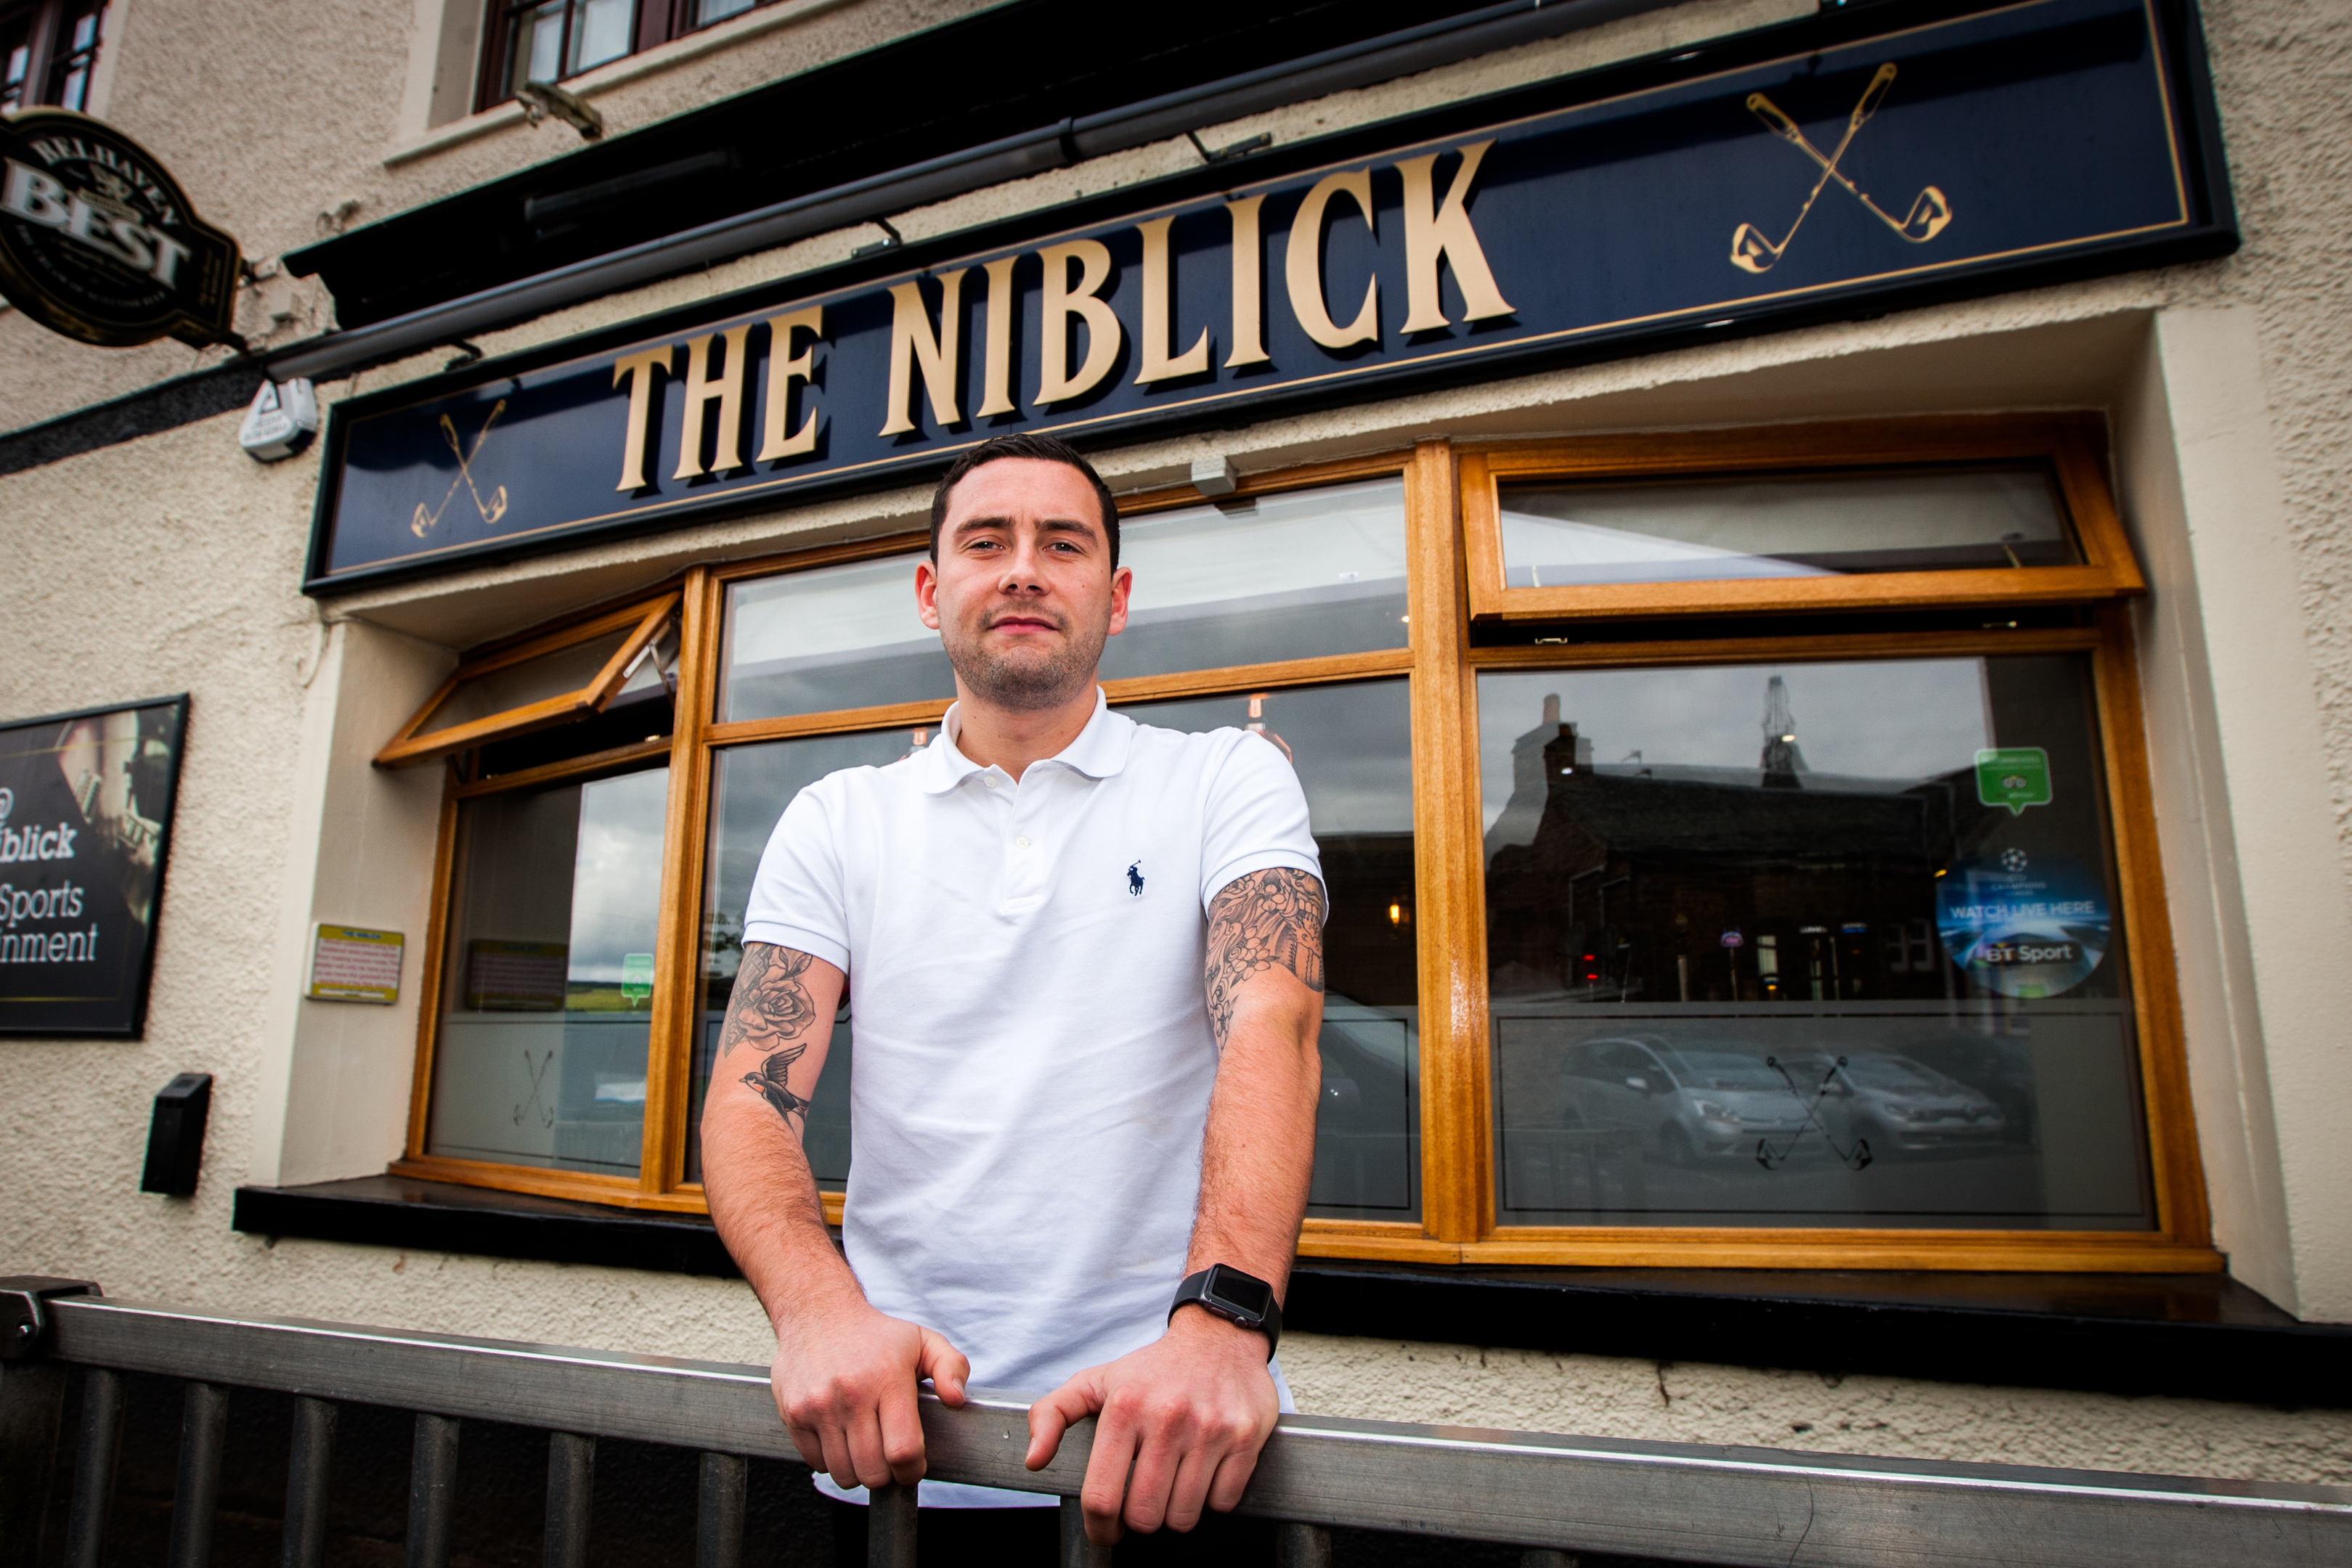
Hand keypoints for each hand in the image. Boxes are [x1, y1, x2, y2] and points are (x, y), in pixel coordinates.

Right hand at [770, 1286, 968, 1490]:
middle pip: (873, 1471)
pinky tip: (841, 1438)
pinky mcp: (793, 1414)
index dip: (912, 1470)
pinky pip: (816, 1463)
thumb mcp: (923, 1341)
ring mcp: (818, 1406)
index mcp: (888, 1378)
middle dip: (887, 1475)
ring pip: (843, 1473)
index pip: (903, 1451)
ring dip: (859, 1472)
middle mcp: (851, 1394)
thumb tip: (956, 1400)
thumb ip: (952, 1367)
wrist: (818, 1313)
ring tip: (865, 1449)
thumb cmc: (876, 1335)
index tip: (913, 1466)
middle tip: (889, 1459)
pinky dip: (831, 1461)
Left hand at [1024, 1307, 1277, 1543]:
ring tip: (1172, 1489)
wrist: (1218, 1337)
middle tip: (1142, 1505)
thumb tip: (1033, 1459)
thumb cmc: (1152, 1369)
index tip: (1106, 1530)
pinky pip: (1223, 1502)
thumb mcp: (1094, 1382)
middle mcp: (1167, 1417)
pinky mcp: (1245, 1437)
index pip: (1102, 1497)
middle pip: (1145, 1515)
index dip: (1100, 1528)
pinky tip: (1203, 1476)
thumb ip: (1051, 1415)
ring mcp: (1210, 1428)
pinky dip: (1211, 1501)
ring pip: (1185, 1516)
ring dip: (1175, 1514)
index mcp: (1124, 1408)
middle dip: (1140, 1521)